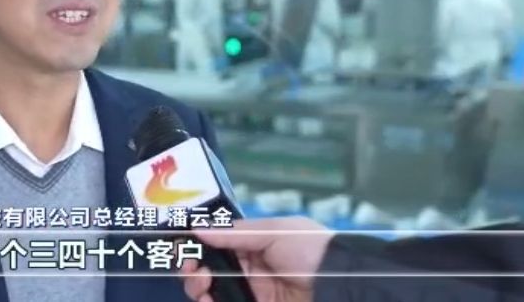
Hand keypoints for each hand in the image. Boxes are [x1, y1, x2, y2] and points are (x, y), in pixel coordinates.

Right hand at [179, 217, 333, 301]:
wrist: (341, 283)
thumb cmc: (310, 249)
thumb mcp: (275, 232)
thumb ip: (235, 233)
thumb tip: (196, 229)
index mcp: (254, 247)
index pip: (216, 248)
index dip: (198, 249)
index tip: (183, 249)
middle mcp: (249, 272)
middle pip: (209, 273)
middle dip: (193, 271)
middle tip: (192, 270)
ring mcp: (252, 295)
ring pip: (212, 295)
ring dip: (197, 289)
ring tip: (201, 285)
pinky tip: (207, 299)